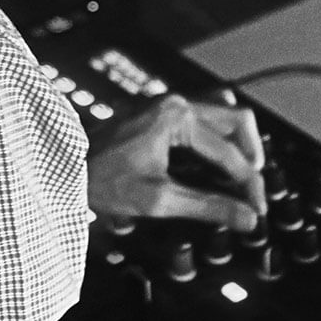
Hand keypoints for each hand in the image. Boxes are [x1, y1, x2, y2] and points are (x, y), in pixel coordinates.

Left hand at [85, 92, 266, 229]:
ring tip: (240, 176)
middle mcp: (174, 102)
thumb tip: (245, 218)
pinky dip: (218, 136)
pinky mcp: (159, 112)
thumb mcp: (158, 200)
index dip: (248, 185)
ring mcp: (166, 103)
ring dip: (237, 143)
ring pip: (222, 114)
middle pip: (236, 120)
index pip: (229, 152)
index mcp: (176, 117)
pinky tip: (217, 160)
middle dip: (251, 156)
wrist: (63, 167)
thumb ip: (208, 207)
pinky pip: (203, 115)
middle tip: (253, 190)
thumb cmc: (101, 179)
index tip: (257, 210)